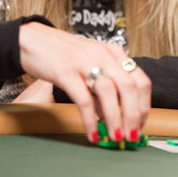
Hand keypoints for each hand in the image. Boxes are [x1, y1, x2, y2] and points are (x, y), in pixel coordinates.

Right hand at [19, 22, 150, 143]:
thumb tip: (117, 117)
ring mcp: (84, 61)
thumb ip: (104, 88)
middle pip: (130, 87)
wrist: (33, 40)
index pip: (140, 80)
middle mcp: (103, 55)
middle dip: (134, 116)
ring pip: (110, 92)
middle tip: (131, 136)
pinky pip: (84, 99)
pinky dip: (90, 120)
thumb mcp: (91, 65)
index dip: (144, 106)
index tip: (140, 125)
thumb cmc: (64, 55)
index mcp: (113, 52)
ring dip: (116, 118)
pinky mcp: (65, 71)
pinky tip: (92, 133)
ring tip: (115, 137)